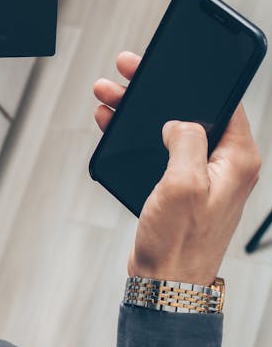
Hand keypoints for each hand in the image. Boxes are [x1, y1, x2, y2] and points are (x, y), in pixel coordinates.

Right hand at [93, 51, 260, 284]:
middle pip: (191, 112)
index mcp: (237, 159)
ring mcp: (201, 177)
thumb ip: (185, 140)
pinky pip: (159, 151)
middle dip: (157, 92)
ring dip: (140, 113)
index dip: (196, 78)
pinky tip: (113, 125)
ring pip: (170, 130)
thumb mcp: (184, 183)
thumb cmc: (179, 243)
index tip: (171, 62)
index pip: (224, 102)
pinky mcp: (180, 189)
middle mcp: (224, 166)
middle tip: (128, 72)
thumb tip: (178, 121)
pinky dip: (137, 137)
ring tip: (109, 97)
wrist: (165, 285)